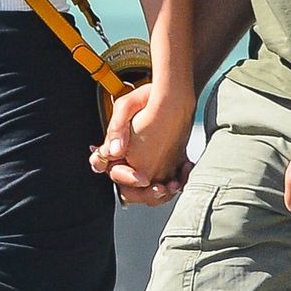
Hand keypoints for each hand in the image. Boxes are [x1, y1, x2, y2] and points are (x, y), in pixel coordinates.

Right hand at [89, 81, 193, 202]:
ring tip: (174, 184)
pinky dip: (176, 183)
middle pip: (128, 189)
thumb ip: (116, 127)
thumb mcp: (128, 105)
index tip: (142, 177)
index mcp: (115, 146)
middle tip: (160, 187)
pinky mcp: (164, 165)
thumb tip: (113, 152)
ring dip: (160, 193)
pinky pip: (166, 184)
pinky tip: (185, 170)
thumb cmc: (148, 97)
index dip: (123, 176)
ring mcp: (146, 164)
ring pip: (147, 192)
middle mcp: (128, 159)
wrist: (174, 96)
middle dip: (143, 193)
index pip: (105, 167)